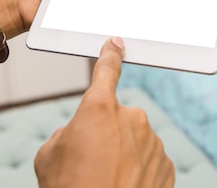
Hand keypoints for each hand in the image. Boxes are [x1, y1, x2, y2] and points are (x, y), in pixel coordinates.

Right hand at [34, 37, 174, 187]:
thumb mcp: (49, 155)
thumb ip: (68, 132)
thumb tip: (80, 134)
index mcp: (99, 107)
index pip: (106, 70)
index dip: (110, 55)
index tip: (117, 43)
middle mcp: (131, 118)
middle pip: (117, 117)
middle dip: (106, 133)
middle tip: (90, 161)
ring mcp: (152, 142)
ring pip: (134, 141)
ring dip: (123, 155)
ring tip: (105, 180)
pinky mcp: (166, 165)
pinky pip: (149, 160)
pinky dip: (138, 171)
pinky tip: (124, 187)